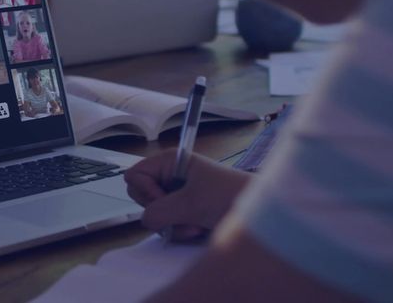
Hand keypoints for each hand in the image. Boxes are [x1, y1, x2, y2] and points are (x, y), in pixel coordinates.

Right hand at [125, 150, 250, 241]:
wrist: (258, 215)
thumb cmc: (229, 197)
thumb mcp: (191, 203)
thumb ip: (159, 210)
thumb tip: (145, 220)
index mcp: (170, 161)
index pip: (135, 175)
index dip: (145, 191)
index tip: (165, 199)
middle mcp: (170, 175)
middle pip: (140, 195)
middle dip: (159, 211)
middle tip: (180, 214)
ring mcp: (176, 194)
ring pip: (153, 214)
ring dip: (172, 225)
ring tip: (195, 224)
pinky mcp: (183, 211)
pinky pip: (165, 224)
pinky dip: (179, 231)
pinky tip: (197, 229)